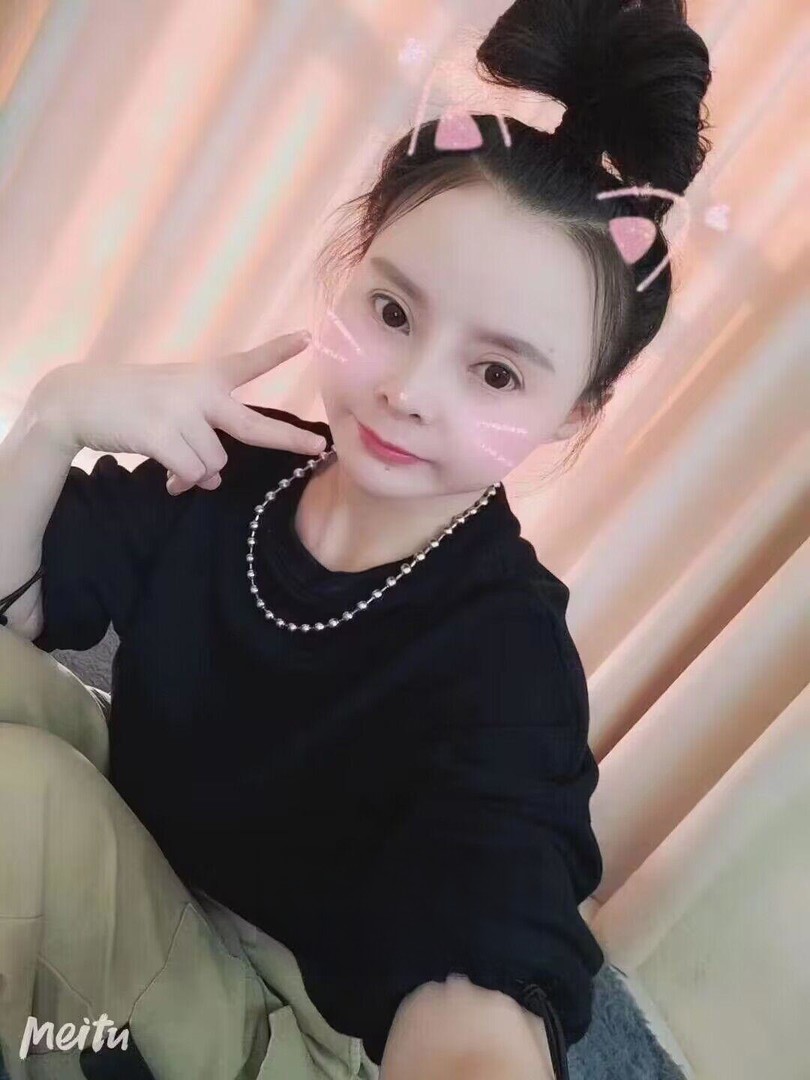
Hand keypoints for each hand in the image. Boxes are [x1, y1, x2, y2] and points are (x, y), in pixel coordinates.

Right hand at [29, 330, 325, 495]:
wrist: (77, 400)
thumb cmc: (130, 402)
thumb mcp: (171, 402)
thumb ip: (200, 436)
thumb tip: (210, 480)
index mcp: (204, 376)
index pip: (247, 363)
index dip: (278, 351)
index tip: (308, 337)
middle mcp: (198, 391)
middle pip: (253, 425)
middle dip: (288, 439)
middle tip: (317, 448)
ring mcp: (180, 413)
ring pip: (214, 464)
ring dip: (198, 474)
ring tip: (178, 469)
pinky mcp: (160, 435)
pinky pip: (191, 473)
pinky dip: (183, 482)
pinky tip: (170, 479)